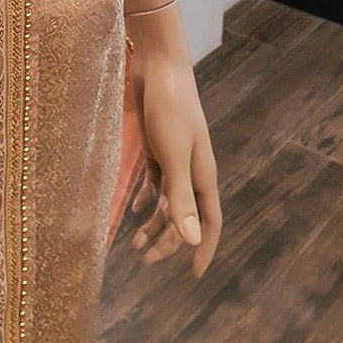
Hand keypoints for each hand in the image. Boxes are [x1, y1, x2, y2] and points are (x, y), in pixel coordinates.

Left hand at [126, 8, 220, 277]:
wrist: (159, 67)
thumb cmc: (170, 109)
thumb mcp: (174, 156)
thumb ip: (181, 197)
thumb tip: (191, 241)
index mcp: (202, 176)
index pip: (209, 222)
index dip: (202, 248)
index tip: (193, 276)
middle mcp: (191, 171)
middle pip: (185, 216)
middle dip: (168, 242)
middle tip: (143, 260)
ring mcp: (174, 158)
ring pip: (168, 202)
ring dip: (154, 224)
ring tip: (133, 245)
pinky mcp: (157, 146)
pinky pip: (155, 181)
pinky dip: (146, 198)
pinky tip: (134, 210)